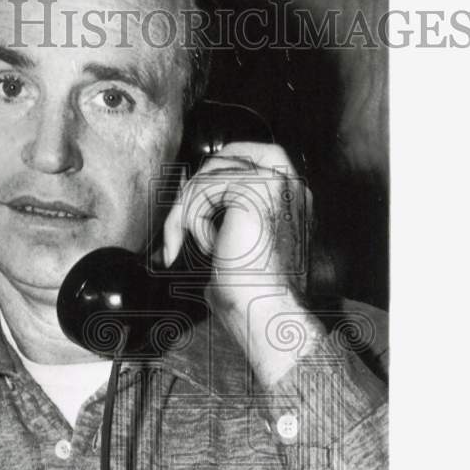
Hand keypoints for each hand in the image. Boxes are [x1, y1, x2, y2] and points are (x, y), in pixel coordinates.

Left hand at [161, 140, 323, 383]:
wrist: (267, 313)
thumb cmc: (251, 294)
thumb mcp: (232, 246)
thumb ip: (220, 218)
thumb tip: (181, 204)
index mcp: (290, 198)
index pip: (246, 159)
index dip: (211, 178)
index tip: (187, 213)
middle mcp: (291, 185)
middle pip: (227, 156)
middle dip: (195, 187)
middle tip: (178, 227)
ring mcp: (278, 183)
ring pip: (209, 173)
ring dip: (188, 212)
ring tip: (193, 247)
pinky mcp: (256, 189)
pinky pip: (203, 188)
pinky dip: (192, 220)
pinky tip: (208, 247)